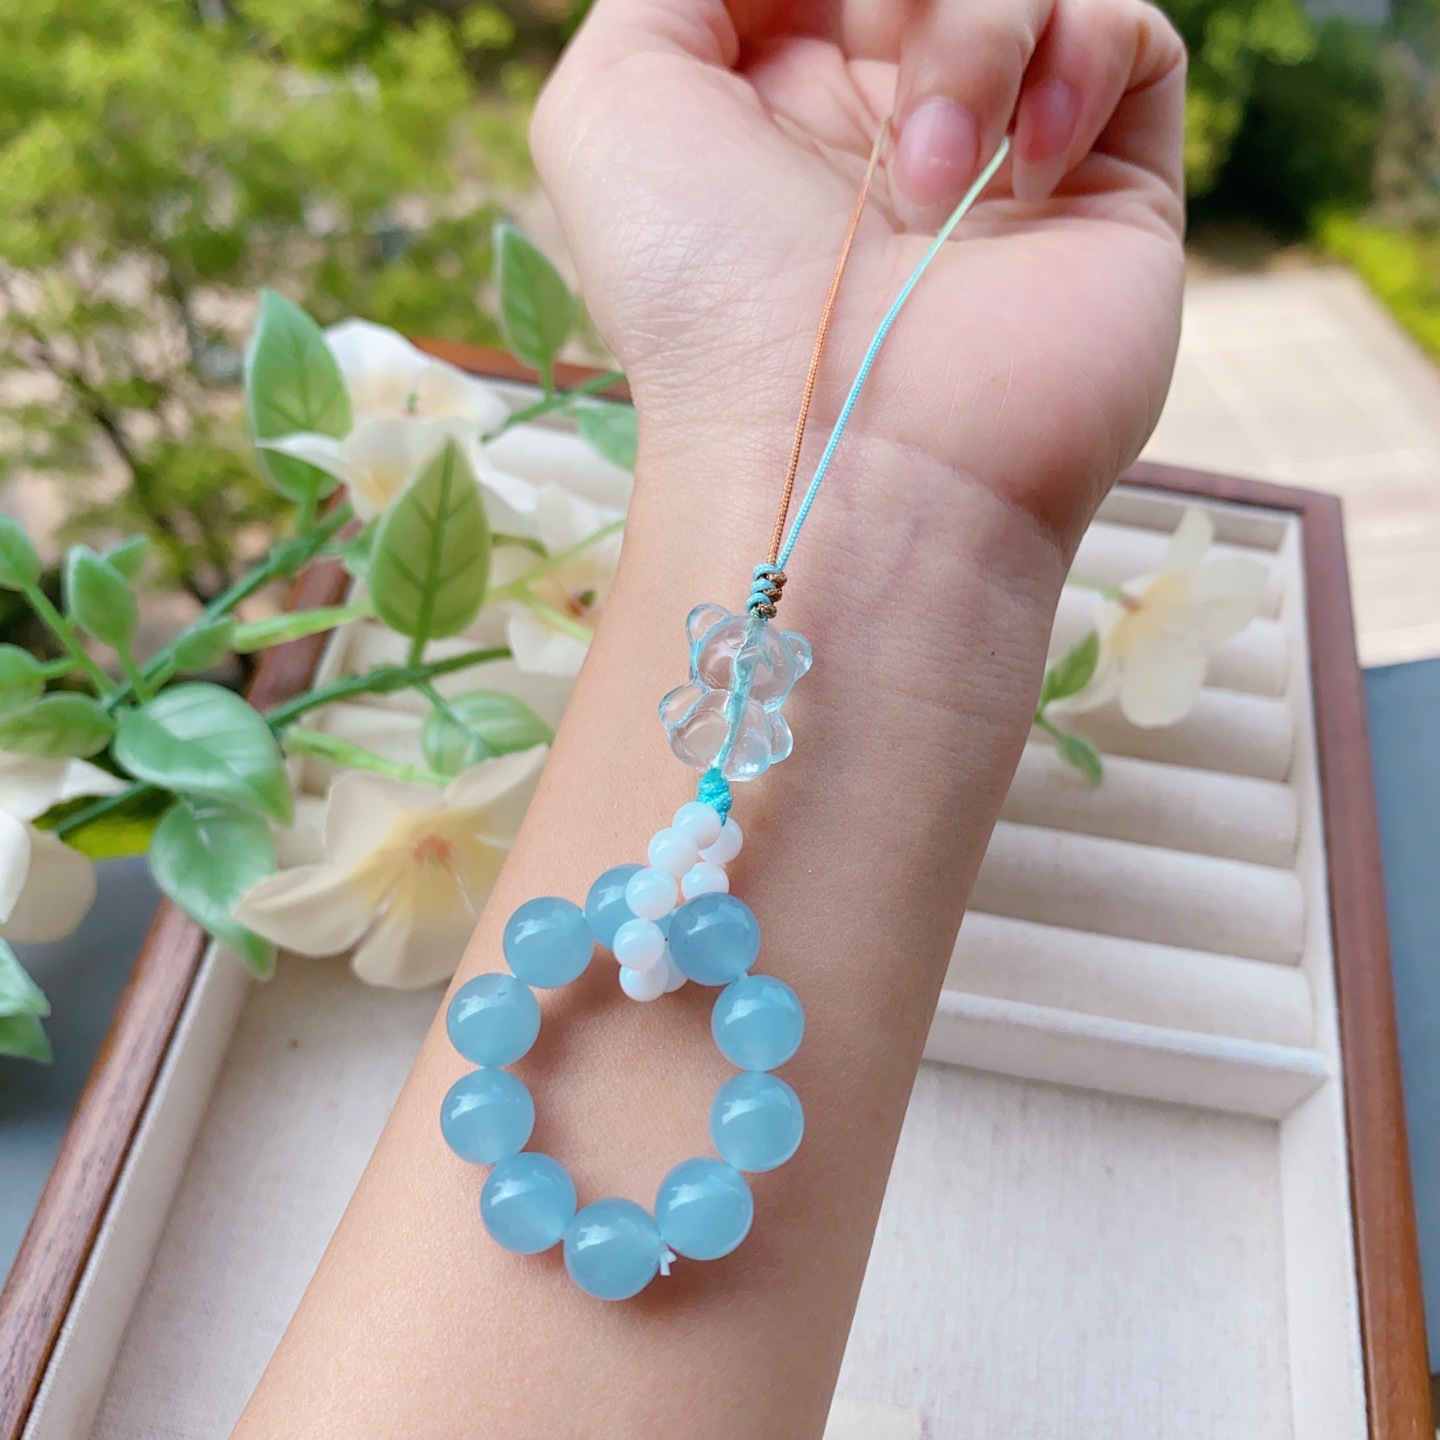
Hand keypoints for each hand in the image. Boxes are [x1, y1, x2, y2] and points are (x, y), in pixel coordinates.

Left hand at [533, 0, 1186, 551]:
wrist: (846, 453)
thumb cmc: (708, 296)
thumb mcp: (616, 103)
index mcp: (780, 107)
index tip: (806, 15)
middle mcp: (892, 129)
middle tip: (873, 57)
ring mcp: (1003, 160)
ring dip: (973, 39)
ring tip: (932, 184)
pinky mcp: (1107, 192)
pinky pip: (1129, 32)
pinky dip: (1079, 61)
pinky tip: (1027, 167)